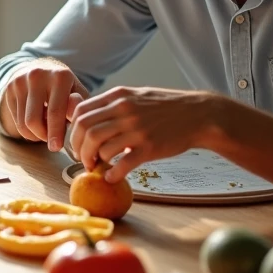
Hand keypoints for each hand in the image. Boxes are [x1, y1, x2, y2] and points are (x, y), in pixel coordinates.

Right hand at [2, 58, 91, 151]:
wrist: (43, 69)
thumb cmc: (65, 88)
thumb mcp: (77, 94)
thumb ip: (78, 108)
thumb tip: (76, 123)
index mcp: (60, 76)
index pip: (55, 112)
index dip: (56, 133)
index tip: (56, 148)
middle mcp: (38, 75)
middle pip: (33, 120)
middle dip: (42, 136)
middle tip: (51, 142)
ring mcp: (20, 81)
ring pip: (22, 122)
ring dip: (34, 134)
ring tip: (45, 132)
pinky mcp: (9, 88)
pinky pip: (15, 119)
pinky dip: (26, 128)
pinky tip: (37, 122)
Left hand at [68, 87, 222, 181]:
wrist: (199, 115)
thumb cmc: (166, 107)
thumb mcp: (136, 95)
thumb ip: (113, 104)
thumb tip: (89, 120)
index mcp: (118, 96)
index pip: (81, 112)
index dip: (73, 130)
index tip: (77, 142)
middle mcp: (124, 111)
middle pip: (86, 131)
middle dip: (79, 149)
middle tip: (84, 159)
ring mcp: (137, 129)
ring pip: (101, 148)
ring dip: (94, 161)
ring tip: (98, 166)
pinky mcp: (149, 147)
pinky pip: (122, 164)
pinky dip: (112, 174)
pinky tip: (112, 177)